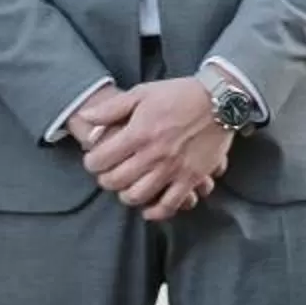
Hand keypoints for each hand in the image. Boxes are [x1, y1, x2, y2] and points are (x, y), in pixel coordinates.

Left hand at [80, 80, 231, 219]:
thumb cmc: (178, 94)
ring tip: (126, 187)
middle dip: (105, 180)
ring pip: (138, 196)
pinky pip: (169, 205)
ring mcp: (173, 169)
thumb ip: (111, 108)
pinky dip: (155, 211)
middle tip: (107, 174)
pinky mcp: (191, 179)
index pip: (101, 160)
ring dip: (126, 195)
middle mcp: (153, 154)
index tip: (93, 160)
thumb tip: (86, 117)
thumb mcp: (141, 93)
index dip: (91, 163)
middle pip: (116, 181)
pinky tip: (148, 206)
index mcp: (139, 133)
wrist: (219, 100)